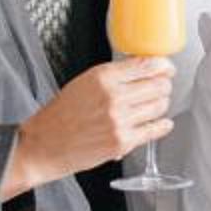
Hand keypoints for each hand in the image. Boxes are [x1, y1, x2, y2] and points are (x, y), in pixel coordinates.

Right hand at [2, 58, 174, 198]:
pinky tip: (162, 123)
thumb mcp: (84, 82)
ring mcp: (119, 120)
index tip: (166, 68)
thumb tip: (142, 69)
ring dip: (161, 104)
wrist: (44, 145)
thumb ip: (113, 75)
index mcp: (102, 77)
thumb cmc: (60, 115)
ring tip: (156, 104)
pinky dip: (162, 125)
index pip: (146, 65)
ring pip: (159, 106)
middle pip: (158, 85)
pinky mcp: (122, 142)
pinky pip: (154, 129)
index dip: (162, 66)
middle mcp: (113, 97)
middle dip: (164, 85)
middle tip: (162, 87)